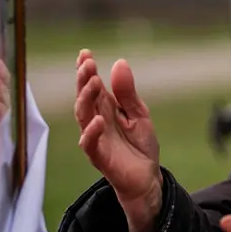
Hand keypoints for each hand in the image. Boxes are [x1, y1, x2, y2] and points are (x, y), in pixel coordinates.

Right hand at [75, 50, 161, 231]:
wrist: (147, 178)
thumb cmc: (140, 145)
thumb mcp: (139, 114)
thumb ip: (128, 93)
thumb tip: (119, 63)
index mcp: (106, 108)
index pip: (92, 85)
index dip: (86, 70)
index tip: (85, 53)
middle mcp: (96, 120)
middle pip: (84, 97)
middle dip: (83, 79)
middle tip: (87, 64)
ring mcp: (95, 138)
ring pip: (83, 116)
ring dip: (86, 99)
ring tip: (93, 82)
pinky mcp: (99, 156)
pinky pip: (90, 143)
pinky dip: (92, 132)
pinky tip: (98, 120)